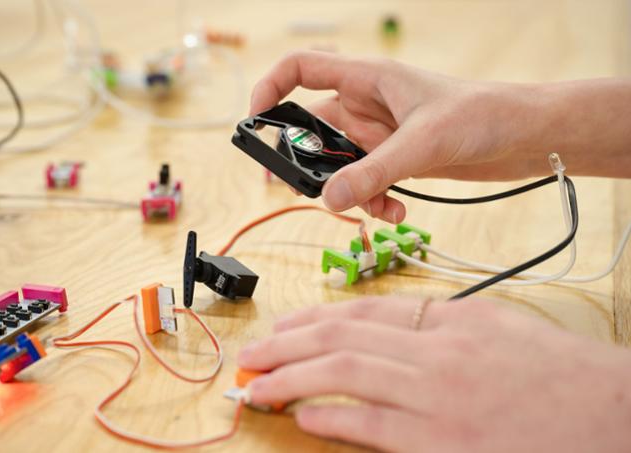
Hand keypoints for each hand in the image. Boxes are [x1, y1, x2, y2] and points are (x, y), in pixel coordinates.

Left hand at [237, 297, 630, 452]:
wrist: (614, 416)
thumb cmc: (561, 375)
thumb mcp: (498, 328)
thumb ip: (440, 324)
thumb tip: (385, 330)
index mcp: (451, 318)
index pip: (364, 312)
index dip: (314, 318)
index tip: (283, 326)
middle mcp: (437, 350)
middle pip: (341, 337)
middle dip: (286, 343)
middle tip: (252, 352)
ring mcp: (436, 396)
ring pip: (343, 375)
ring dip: (291, 378)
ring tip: (258, 385)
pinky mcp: (441, 442)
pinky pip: (369, 425)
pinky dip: (329, 419)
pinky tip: (301, 417)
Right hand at [250, 51, 630, 221]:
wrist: (523, 136)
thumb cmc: (481, 114)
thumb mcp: (421, 143)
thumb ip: (372, 172)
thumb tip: (329, 200)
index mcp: (367, 79)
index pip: (301, 69)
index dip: (270, 88)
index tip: (256, 122)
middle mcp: (366, 105)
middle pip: (313, 130)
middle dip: (307, 162)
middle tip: (302, 188)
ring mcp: (379, 134)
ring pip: (339, 164)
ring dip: (348, 190)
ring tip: (372, 205)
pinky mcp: (395, 159)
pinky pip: (366, 182)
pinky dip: (373, 200)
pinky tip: (396, 209)